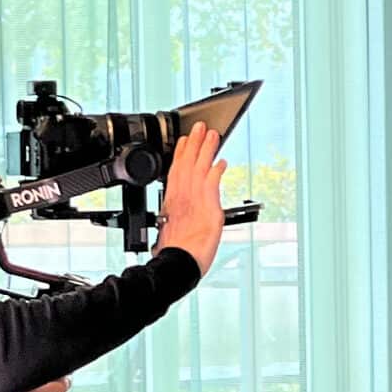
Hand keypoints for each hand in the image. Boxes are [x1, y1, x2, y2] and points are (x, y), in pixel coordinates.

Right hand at [158, 124, 228, 275]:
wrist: (179, 264)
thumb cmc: (177, 253)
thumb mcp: (170, 230)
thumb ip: (175, 217)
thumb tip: (176, 217)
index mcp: (172, 201)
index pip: (176, 170)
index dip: (180, 154)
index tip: (183, 140)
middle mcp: (182, 197)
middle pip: (187, 163)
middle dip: (193, 143)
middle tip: (200, 126)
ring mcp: (195, 200)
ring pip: (199, 167)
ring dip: (206, 149)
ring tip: (212, 134)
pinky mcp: (209, 207)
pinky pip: (212, 182)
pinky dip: (217, 171)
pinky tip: (222, 162)